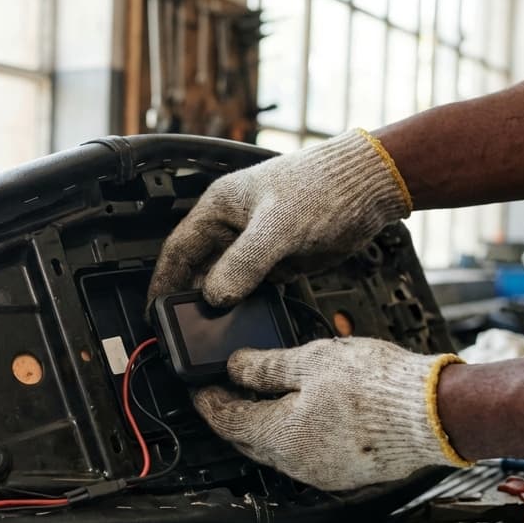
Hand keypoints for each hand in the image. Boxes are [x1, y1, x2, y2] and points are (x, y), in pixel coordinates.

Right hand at [147, 129, 411, 306]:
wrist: (369, 187)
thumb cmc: (323, 187)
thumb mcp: (278, 226)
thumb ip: (245, 262)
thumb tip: (216, 296)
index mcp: (220, 208)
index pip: (178, 250)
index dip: (162, 281)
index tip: (154, 311)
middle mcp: (233, 228)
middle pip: (199, 271)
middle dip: (190, 300)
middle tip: (184, 332)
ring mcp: (256, 247)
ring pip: (227, 284)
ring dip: (221, 307)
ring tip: (213, 335)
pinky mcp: (279, 262)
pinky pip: (254, 291)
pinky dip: (249, 307)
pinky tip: (246, 324)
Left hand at [193, 338, 469, 490]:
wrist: (434, 413)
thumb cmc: (378, 387)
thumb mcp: (312, 360)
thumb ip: (265, 367)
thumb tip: (235, 367)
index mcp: (280, 436)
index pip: (226, 421)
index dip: (208, 402)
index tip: (200, 387)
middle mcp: (297, 464)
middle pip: (249, 441)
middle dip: (234, 416)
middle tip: (226, 391)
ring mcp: (323, 473)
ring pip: (279, 451)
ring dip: (267, 427)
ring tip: (267, 397)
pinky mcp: (348, 474)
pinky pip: (309, 456)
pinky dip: (298, 436)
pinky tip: (308, 416)